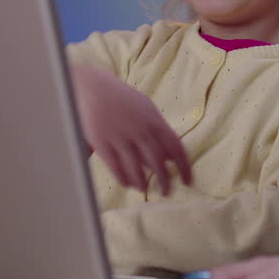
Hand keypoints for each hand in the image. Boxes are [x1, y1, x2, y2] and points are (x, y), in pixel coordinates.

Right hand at [70, 64, 192, 194]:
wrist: (91, 86)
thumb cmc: (120, 97)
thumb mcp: (145, 108)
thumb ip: (158, 129)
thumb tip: (171, 155)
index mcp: (154, 119)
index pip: (175, 147)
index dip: (184, 167)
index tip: (188, 181)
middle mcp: (140, 129)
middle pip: (157, 162)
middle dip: (164, 180)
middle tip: (166, 192)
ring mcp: (120, 136)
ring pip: (137, 168)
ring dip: (143, 183)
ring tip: (144, 189)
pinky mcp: (102, 142)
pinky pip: (116, 167)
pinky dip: (124, 178)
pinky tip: (127, 184)